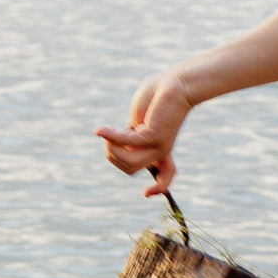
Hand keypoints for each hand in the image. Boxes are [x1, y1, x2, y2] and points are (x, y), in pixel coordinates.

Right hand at [96, 73, 191, 195]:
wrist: (177, 82)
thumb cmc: (158, 95)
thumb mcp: (141, 118)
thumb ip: (131, 132)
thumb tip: (116, 144)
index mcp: (161, 148)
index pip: (166, 176)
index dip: (158, 188)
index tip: (146, 194)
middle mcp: (161, 150)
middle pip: (129, 169)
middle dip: (112, 155)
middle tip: (108, 135)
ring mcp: (158, 145)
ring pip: (128, 163)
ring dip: (111, 149)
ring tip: (107, 131)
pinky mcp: (153, 135)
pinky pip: (126, 143)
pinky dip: (110, 137)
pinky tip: (100, 131)